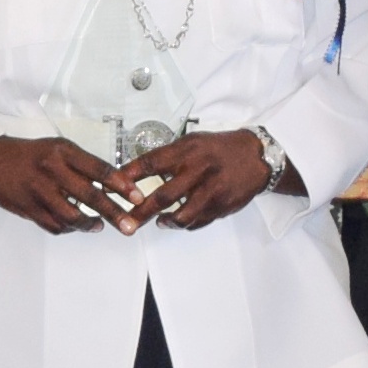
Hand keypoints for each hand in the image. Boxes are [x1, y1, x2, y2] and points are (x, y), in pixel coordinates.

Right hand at [0, 135, 131, 234]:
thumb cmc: (30, 155)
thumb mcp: (57, 147)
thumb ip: (82, 164)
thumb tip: (113, 182)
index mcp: (63, 152)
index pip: (99, 169)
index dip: (121, 184)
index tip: (137, 196)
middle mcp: (52, 170)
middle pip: (90, 195)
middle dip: (114, 212)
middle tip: (129, 225)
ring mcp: (39, 191)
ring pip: (72, 216)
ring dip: (90, 224)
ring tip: (100, 226)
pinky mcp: (29, 208)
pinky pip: (54, 225)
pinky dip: (69, 229)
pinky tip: (77, 227)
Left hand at [114, 129, 281, 231]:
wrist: (257, 158)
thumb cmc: (219, 148)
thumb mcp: (192, 142)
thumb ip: (168, 156)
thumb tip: (136, 170)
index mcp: (187, 151)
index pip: (150, 163)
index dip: (128, 177)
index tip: (110, 187)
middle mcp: (198, 171)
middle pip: (163, 196)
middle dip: (140, 211)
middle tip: (125, 220)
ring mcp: (211, 191)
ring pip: (181, 216)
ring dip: (164, 222)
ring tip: (155, 222)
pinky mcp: (222, 206)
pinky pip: (197, 222)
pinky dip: (184, 224)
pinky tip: (175, 221)